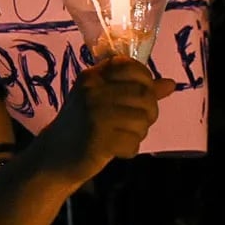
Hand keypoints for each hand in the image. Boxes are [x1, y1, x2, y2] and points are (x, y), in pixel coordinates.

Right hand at [42, 57, 176, 180]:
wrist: (53, 157)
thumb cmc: (84, 127)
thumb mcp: (105, 101)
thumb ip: (137, 90)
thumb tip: (171, 83)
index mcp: (93, 76)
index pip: (132, 67)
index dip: (145, 82)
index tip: (138, 98)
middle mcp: (93, 90)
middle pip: (144, 95)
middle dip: (148, 113)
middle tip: (135, 124)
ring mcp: (94, 113)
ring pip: (142, 119)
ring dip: (139, 134)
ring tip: (123, 137)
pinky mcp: (98, 138)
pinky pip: (133, 142)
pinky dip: (129, 150)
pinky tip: (116, 150)